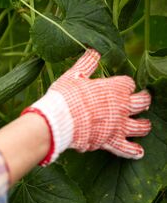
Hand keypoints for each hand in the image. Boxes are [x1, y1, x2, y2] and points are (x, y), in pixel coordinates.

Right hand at [23, 49, 151, 164]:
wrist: (58, 120)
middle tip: (142, 101)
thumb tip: (94, 51)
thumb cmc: (64, 96)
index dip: (124, 84)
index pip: (128, 83)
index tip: (119, 86)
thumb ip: (86, 64)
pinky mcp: (111, 141)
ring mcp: (118, 125)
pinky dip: (134, 151)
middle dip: (143, 101)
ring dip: (144, 125)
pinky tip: (139, 152)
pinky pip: (127, 148)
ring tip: (144, 125)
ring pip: (141, 126)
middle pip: (142, 102)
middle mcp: (122, 106)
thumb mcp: (73, 76)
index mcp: (114, 88)